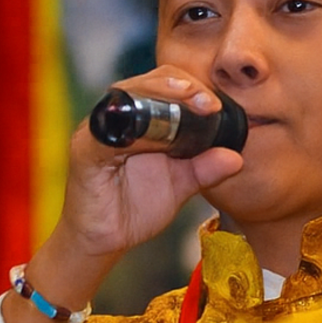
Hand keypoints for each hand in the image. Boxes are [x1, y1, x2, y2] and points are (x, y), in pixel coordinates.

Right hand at [54, 66, 243, 262]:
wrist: (104, 239)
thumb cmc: (137, 206)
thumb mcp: (181, 186)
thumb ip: (206, 169)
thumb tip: (236, 157)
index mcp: (143, 118)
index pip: (167, 84)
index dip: (192, 87)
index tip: (216, 105)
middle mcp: (119, 117)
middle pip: (148, 83)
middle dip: (180, 86)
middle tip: (208, 102)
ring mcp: (99, 131)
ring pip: (126, 98)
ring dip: (158, 96)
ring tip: (187, 101)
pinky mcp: (85, 152)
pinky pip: (105, 135)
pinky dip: (128, 131)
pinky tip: (150, 135)